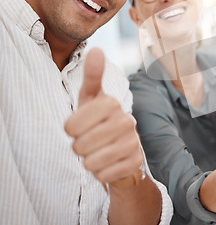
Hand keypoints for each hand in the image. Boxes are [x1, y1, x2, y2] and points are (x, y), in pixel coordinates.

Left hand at [65, 48, 142, 185]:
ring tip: (97, 153)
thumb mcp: (91, 99)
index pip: (71, 126)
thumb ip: (92, 76)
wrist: (122, 150)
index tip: (77, 128)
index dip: (69, 131)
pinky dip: (101, 174)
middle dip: (79, 148)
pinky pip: (105, 175)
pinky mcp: (136, 161)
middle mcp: (126, 120)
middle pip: (80, 146)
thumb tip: (96, 49)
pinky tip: (108, 164)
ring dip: (89, 162)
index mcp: (111, 103)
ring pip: (92, 162)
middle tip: (88, 142)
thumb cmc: (100, 121)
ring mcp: (133, 141)